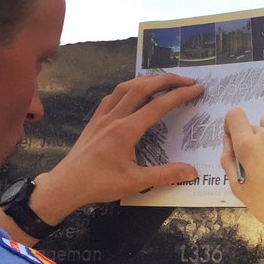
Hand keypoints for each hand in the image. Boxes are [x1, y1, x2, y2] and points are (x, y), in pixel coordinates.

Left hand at [30, 72, 202, 220]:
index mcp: (126, 131)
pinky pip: (112, 96)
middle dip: (166, 79)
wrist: (67, 184)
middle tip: (185, 79)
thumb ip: (166, 175)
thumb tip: (193, 172)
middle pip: (142, 88)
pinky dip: (127, 88)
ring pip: (125, 87)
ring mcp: (102, 116)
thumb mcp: (136, 182)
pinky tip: (133, 93)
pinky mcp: (94, 120)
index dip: (180, 95)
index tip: (196, 89)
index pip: (158, 106)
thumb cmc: (100, 184)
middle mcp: (114, 117)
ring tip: (163, 80)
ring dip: (146, 79)